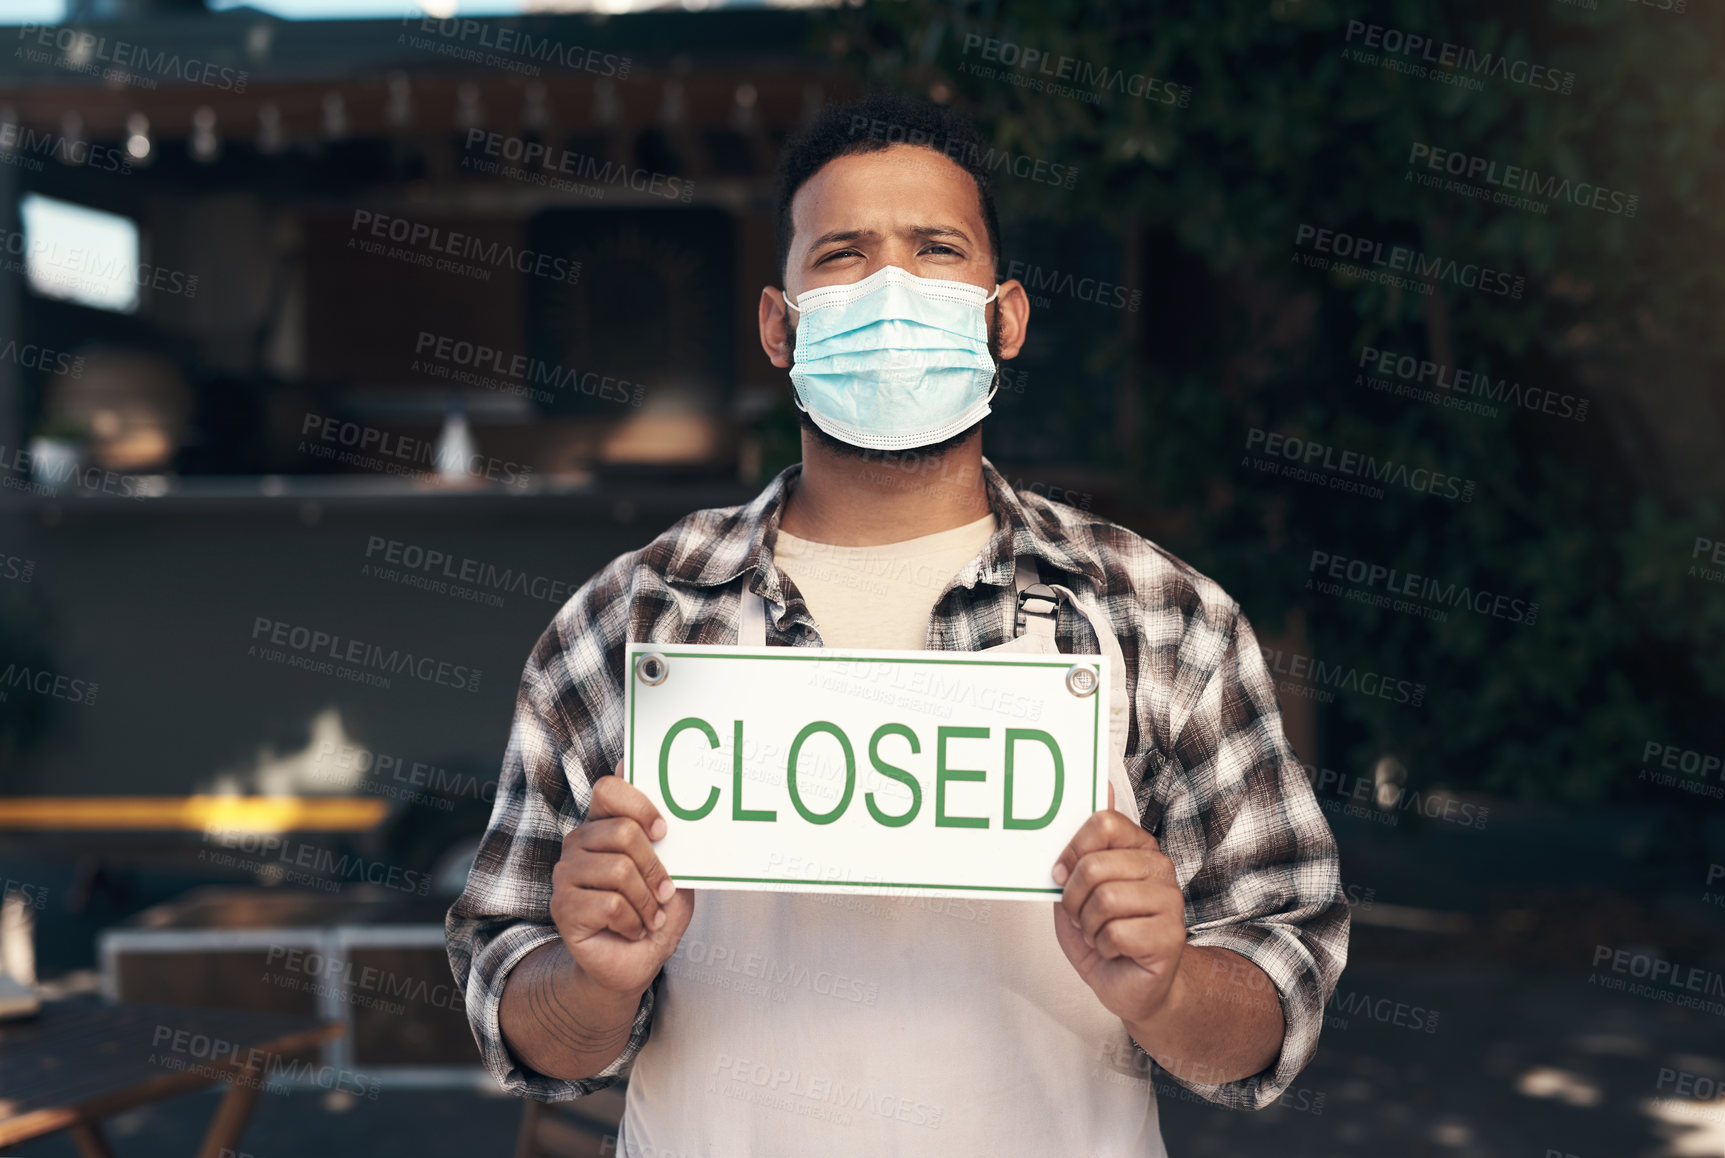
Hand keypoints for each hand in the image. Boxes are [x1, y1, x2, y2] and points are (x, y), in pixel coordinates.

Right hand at [549, 762, 694, 995]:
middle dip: (655, 867)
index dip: (639, 804)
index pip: (609, 789)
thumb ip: (675, 847)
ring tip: (650, 916)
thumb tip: (684, 817)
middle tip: (664, 892)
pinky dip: (633, 922)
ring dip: (647, 901)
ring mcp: (566, 873)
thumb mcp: (676, 876)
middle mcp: (580, 842)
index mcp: (604, 825)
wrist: (634, 963)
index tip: (663, 831)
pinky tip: (633, 929)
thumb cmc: (655, 913)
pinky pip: (610, 904)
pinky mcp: (562, 906)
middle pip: (623, 831)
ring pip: (619, 870)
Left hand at [1050, 782, 1187, 1024]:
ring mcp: (1170, 901)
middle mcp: (1159, 867)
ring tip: (1098, 934)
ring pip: (1104, 900)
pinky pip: (1116, 932)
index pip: (1103, 822)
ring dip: (1088, 926)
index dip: (1071, 850)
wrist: (1133, 987)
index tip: (1060, 874)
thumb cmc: (1105, 936)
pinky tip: (1115, 950)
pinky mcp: (1171, 935)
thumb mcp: (1079, 889)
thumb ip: (1083, 847)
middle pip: (1095, 865)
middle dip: (1073, 899)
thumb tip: (1102, 788)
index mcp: (1137, 848)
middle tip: (1080, 917)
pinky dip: (1103, 946)